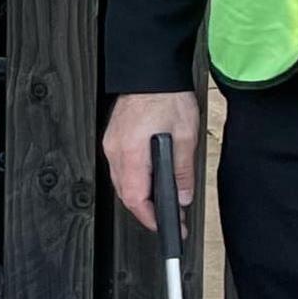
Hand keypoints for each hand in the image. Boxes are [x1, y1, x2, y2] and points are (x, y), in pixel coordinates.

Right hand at [105, 90, 203, 229]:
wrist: (150, 71)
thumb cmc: (166, 96)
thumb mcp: (186, 135)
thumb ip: (183, 170)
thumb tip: (182, 195)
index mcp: (132, 151)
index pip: (135, 197)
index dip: (150, 218)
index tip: (166, 227)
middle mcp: (116, 150)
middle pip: (125, 194)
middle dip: (147, 211)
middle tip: (171, 218)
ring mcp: (111, 144)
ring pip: (121, 183)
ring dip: (140, 197)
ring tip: (162, 202)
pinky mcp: (113, 139)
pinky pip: (120, 169)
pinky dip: (134, 181)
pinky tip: (149, 180)